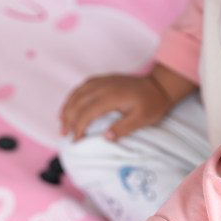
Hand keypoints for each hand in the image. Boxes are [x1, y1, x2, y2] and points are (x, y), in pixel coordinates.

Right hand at [60, 65, 197, 141]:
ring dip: (67, 107)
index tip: (75, 141)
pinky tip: (70, 105)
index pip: (87, 112)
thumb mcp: (142, 119)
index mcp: (112, 96)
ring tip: (61, 122)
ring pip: (78, 93)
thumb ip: (124, 128)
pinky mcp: (104, 79)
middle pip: (78, 102)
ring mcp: (103, 81)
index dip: (78, 127)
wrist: (160, 85)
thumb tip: (106, 137)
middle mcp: (104, 86)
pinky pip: (83, 86)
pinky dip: (73, 96)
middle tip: (63, 135)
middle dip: (68, 119)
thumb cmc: (153, 104)